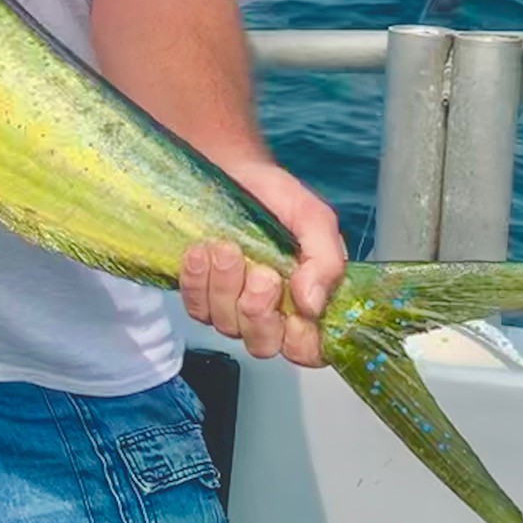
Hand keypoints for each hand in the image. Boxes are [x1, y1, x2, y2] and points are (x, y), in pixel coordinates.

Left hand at [179, 162, 347, 366]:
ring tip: (226, 247)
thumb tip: (312, 304)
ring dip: (225, 286)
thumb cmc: (277, 197)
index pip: (309, 349)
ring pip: (226, 325)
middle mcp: (271, 312)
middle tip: (259, 270)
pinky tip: (201, 252)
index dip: (300, 340)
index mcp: (307, 302)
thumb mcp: (313, 218)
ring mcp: (232, 307)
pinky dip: (197, 281)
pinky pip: (196, 308)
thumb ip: (326, 260)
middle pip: (263, 344)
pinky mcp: (201, 296)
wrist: (233, 172)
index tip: (291, 300)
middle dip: (257, 309)